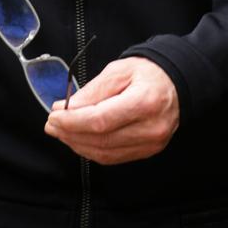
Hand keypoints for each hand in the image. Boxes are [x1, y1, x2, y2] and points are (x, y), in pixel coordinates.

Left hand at [44, 57, 178, 164]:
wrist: (175, 83)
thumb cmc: (147, 73)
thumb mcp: (119, 70)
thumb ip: (94, 90)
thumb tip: (70, 108)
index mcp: (144, 102)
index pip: (101, 120)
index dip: (73, 121)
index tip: (54, 115)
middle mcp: (151, 128)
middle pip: (101, 140)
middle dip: (70, 133)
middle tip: (51, 124)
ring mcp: (151, 143)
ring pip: (105, 152)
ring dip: (78, 144)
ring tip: (61, 131)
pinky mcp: (148, 151)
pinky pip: (114, 157)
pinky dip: (92, 150)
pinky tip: (79, 139)